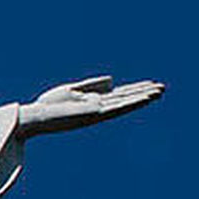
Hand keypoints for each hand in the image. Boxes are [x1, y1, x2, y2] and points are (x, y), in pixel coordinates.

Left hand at [16, 75, 164, 138]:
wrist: (35, 118)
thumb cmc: (48, 106)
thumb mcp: (71, 90)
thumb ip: (92, 85)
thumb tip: (113, 80)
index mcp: (93, 101)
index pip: (118, 94)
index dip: (134, 89)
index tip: (151, 84)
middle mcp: (98, 108)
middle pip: (124, 98)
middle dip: (142, 92)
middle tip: (163, 88)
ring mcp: (98, 111)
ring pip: (124, 102)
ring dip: (142, 97)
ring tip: (160, 91)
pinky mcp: (95, 114)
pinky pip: (117, 107)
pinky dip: (132, 102)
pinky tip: (146, 97)